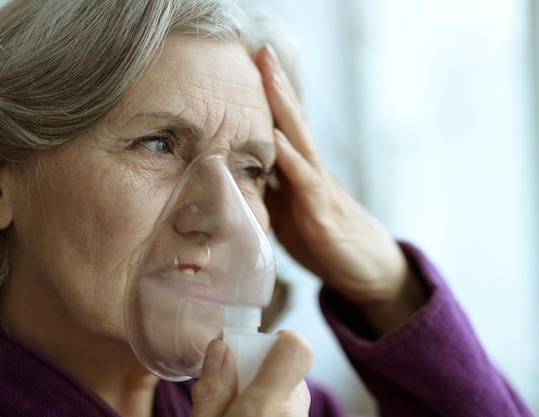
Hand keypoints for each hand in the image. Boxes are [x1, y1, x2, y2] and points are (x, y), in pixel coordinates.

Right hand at [191, 332, 312, 416]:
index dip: (277, 340)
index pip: (297, 348)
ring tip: (233, 411)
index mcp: (268, 404)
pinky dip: (268, 410)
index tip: (251, 348)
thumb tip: (220, 348)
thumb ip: (213, 390)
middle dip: (257, 371)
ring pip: (287, 392)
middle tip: (229, 392)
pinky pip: (286, 409)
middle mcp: (294, 411)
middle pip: (287, 368)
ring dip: (262, 395)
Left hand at [255, 45, 426, 334]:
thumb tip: (238, 177)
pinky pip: (305, 181)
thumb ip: (268, 190)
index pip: (283, 125)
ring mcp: (318, 188)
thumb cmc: (323, 238)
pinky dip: (291, 159)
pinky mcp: (321, 213)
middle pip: (293, 121)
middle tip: (263, 51)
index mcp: (300, 170)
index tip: (252, 65)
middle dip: (277, 86)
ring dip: (284, 108)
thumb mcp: (287, 211)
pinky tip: (277, 140)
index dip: (269, 96)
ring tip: (269, 77)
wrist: (365, 269)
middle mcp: (311, 170)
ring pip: (300, 140)